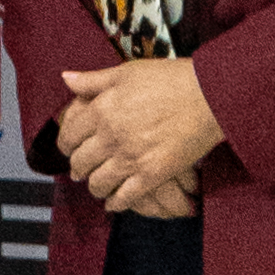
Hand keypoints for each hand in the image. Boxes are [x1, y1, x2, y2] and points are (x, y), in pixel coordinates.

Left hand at [55, 51, 222, 213]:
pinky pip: (125, 197)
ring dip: (94, 186)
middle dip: (77, 167)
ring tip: (97, 184)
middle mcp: (111, 136)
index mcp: (102, 109)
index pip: (69, 135)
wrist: (209, 95)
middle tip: (80, 168)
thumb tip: (67, 79)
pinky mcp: (152, 175)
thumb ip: (93, 80)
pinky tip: (114, 202)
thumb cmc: (170, 79)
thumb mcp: (127, 71)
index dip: (65, 143)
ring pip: (97, 183)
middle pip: (80, 162)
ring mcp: (131, 158)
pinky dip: (116, 203)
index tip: (69, 146)